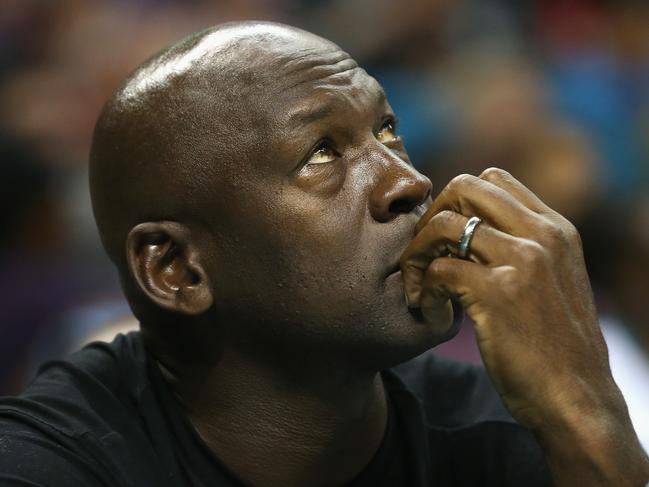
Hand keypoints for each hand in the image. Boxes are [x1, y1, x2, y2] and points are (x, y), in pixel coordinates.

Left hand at [400, 168, 648, 484]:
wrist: (576, 400)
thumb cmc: (554, 348)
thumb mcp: (551, 283)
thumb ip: (521, 249)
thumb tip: (465, 228)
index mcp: (556, 229)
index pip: (492, 180)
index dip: (456, 203)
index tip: (443, 240)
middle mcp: (543, 234)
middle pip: (463, 186)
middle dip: (431, 217)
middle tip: (423, 257)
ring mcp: (523, 259)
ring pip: (443, 224)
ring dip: (417, 255)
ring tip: (418, 288)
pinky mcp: (499, 292)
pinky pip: (437, 271)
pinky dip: (422, 293)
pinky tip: (431, 317)